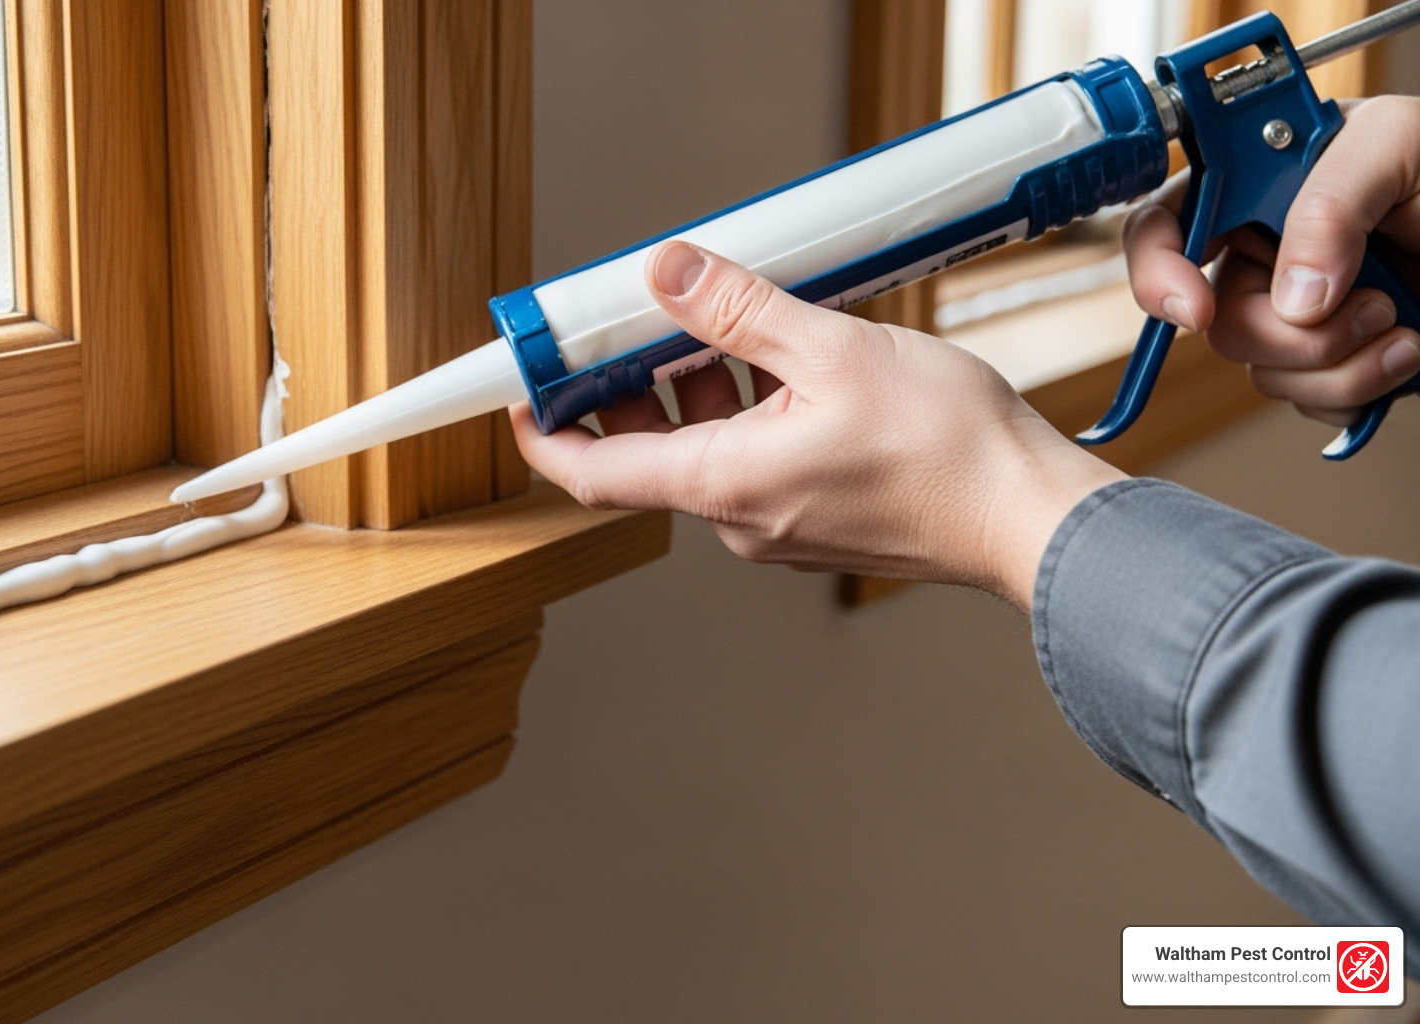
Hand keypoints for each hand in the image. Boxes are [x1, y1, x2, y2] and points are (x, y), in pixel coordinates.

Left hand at [511, 241, 1125, 609]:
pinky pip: (755, 462)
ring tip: (732, 321)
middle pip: (654, 451)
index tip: (523, 396)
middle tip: (641, 319)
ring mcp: (780, 526)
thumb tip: (668, 276)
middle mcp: (743, 518)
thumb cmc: (949, 451)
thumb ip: (741, 313)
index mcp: (727, 483)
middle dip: (638, 384)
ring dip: (704, 387)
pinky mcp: (816, 521)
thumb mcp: (834, 352)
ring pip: (710, 450)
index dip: (547, 435)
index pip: (595, 474)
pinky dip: (750, 410)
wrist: (1028, 518)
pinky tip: (787, 362)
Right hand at [1124, 96, 1419, 426]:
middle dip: (1289, 335)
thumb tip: (1294, 295)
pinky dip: (1357, 392)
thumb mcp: (1395, 145)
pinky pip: (1308, 401)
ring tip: (1405, 327)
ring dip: (1339, 366)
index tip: (1199, 309)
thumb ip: (1330, 204)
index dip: (1159, 272)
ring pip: (1264, 373)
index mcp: (1257, 186)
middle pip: (1218, 321)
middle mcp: (1266, 251)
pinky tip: (1402, 353)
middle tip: (1369, 308)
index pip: (1163, 227)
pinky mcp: (1329, 359)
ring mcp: (1294, 311)